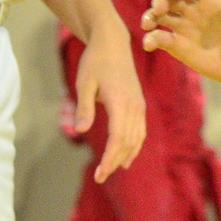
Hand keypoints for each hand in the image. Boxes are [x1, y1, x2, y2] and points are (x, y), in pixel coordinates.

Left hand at [72, 22, 147, 180]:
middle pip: (128, 142)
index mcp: (120, 101)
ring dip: (125, 156)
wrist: (113, 43)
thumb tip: (79, 131)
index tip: (100, 174)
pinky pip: (140, 131)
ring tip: (111, 171)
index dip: (110, 158)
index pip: (118, 138)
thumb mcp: (83, 83)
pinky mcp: (139, 104)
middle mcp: (134, 105)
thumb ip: (83, 107)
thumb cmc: (94, 61)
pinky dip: (134, 146)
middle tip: (100, 177)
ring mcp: (139, 105)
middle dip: (114, 162)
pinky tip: (126, 158)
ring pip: (136, 138)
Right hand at [143, 0, 220, 112]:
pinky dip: (151, 39)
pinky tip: (149, 44)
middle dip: (159, 0)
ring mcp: (183, 28)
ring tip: (147, 25)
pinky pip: (160, 38)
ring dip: (149, 16)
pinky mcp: (177, 46)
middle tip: (158, 9)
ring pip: (159, 16)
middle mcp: (192, 11)